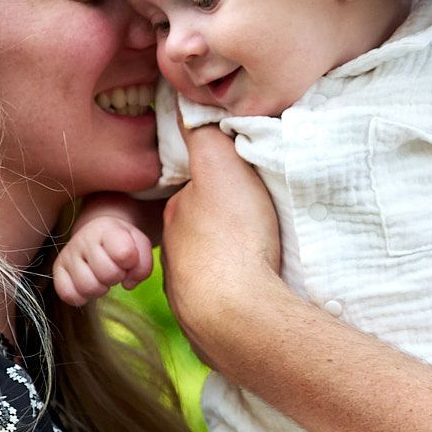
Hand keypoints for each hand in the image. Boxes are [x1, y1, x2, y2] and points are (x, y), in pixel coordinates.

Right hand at [53, 217, 153, 307]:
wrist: (98, 234)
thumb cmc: (122, 242)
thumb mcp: (140, 245)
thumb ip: (143, 265)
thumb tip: (128, 284)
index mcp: (107, 228)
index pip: (124, 254)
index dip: (132, 263)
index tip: (129, 259)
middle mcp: (83, 238)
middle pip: (107, 274)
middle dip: (117, 276)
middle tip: (116, 269)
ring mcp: (68, 254)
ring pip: (87, 287)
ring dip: (101, 288)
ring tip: (102, 277)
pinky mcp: (57, 269)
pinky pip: (68, 294)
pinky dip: (82, 297)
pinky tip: (89, 283)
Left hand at [162, 125, 281, 360]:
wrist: (239, 314)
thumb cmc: (232, 236)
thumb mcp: (220, 166)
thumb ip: (202, 134)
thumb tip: (184, 105)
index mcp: (176, 214)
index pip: (192, 191)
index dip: (214, 185)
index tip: (237, 185)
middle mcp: (173, 254)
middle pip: (199, 230)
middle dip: (219, 225)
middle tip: (253, 220)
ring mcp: (187, 293)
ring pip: (209, 267)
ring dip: (228, 261)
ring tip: (257, 256)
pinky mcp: (207, 326)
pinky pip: (222, 301)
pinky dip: (235, 293)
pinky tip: (255, 290)